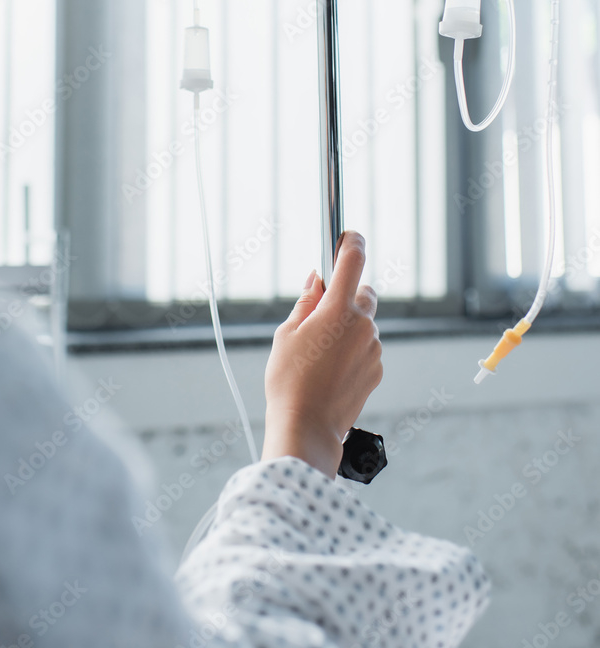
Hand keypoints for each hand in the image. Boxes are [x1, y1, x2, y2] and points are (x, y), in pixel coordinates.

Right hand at [262, 231, 382, 478]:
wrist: (307, 428)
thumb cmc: (289, 381)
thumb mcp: (286, 334)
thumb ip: (305, 302)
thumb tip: (316, 280)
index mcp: (338, 309)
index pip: (352, 260)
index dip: (350, 242)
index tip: (348, 235)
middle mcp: (363, 324)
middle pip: (362, 292)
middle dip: (345, 295)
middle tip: (320, 312)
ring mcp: (374, 347)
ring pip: (364, 322)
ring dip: (348, 326)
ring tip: (319, 353)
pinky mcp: (377, 369)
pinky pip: (366, 347)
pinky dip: (353, 349)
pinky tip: (331, 370)